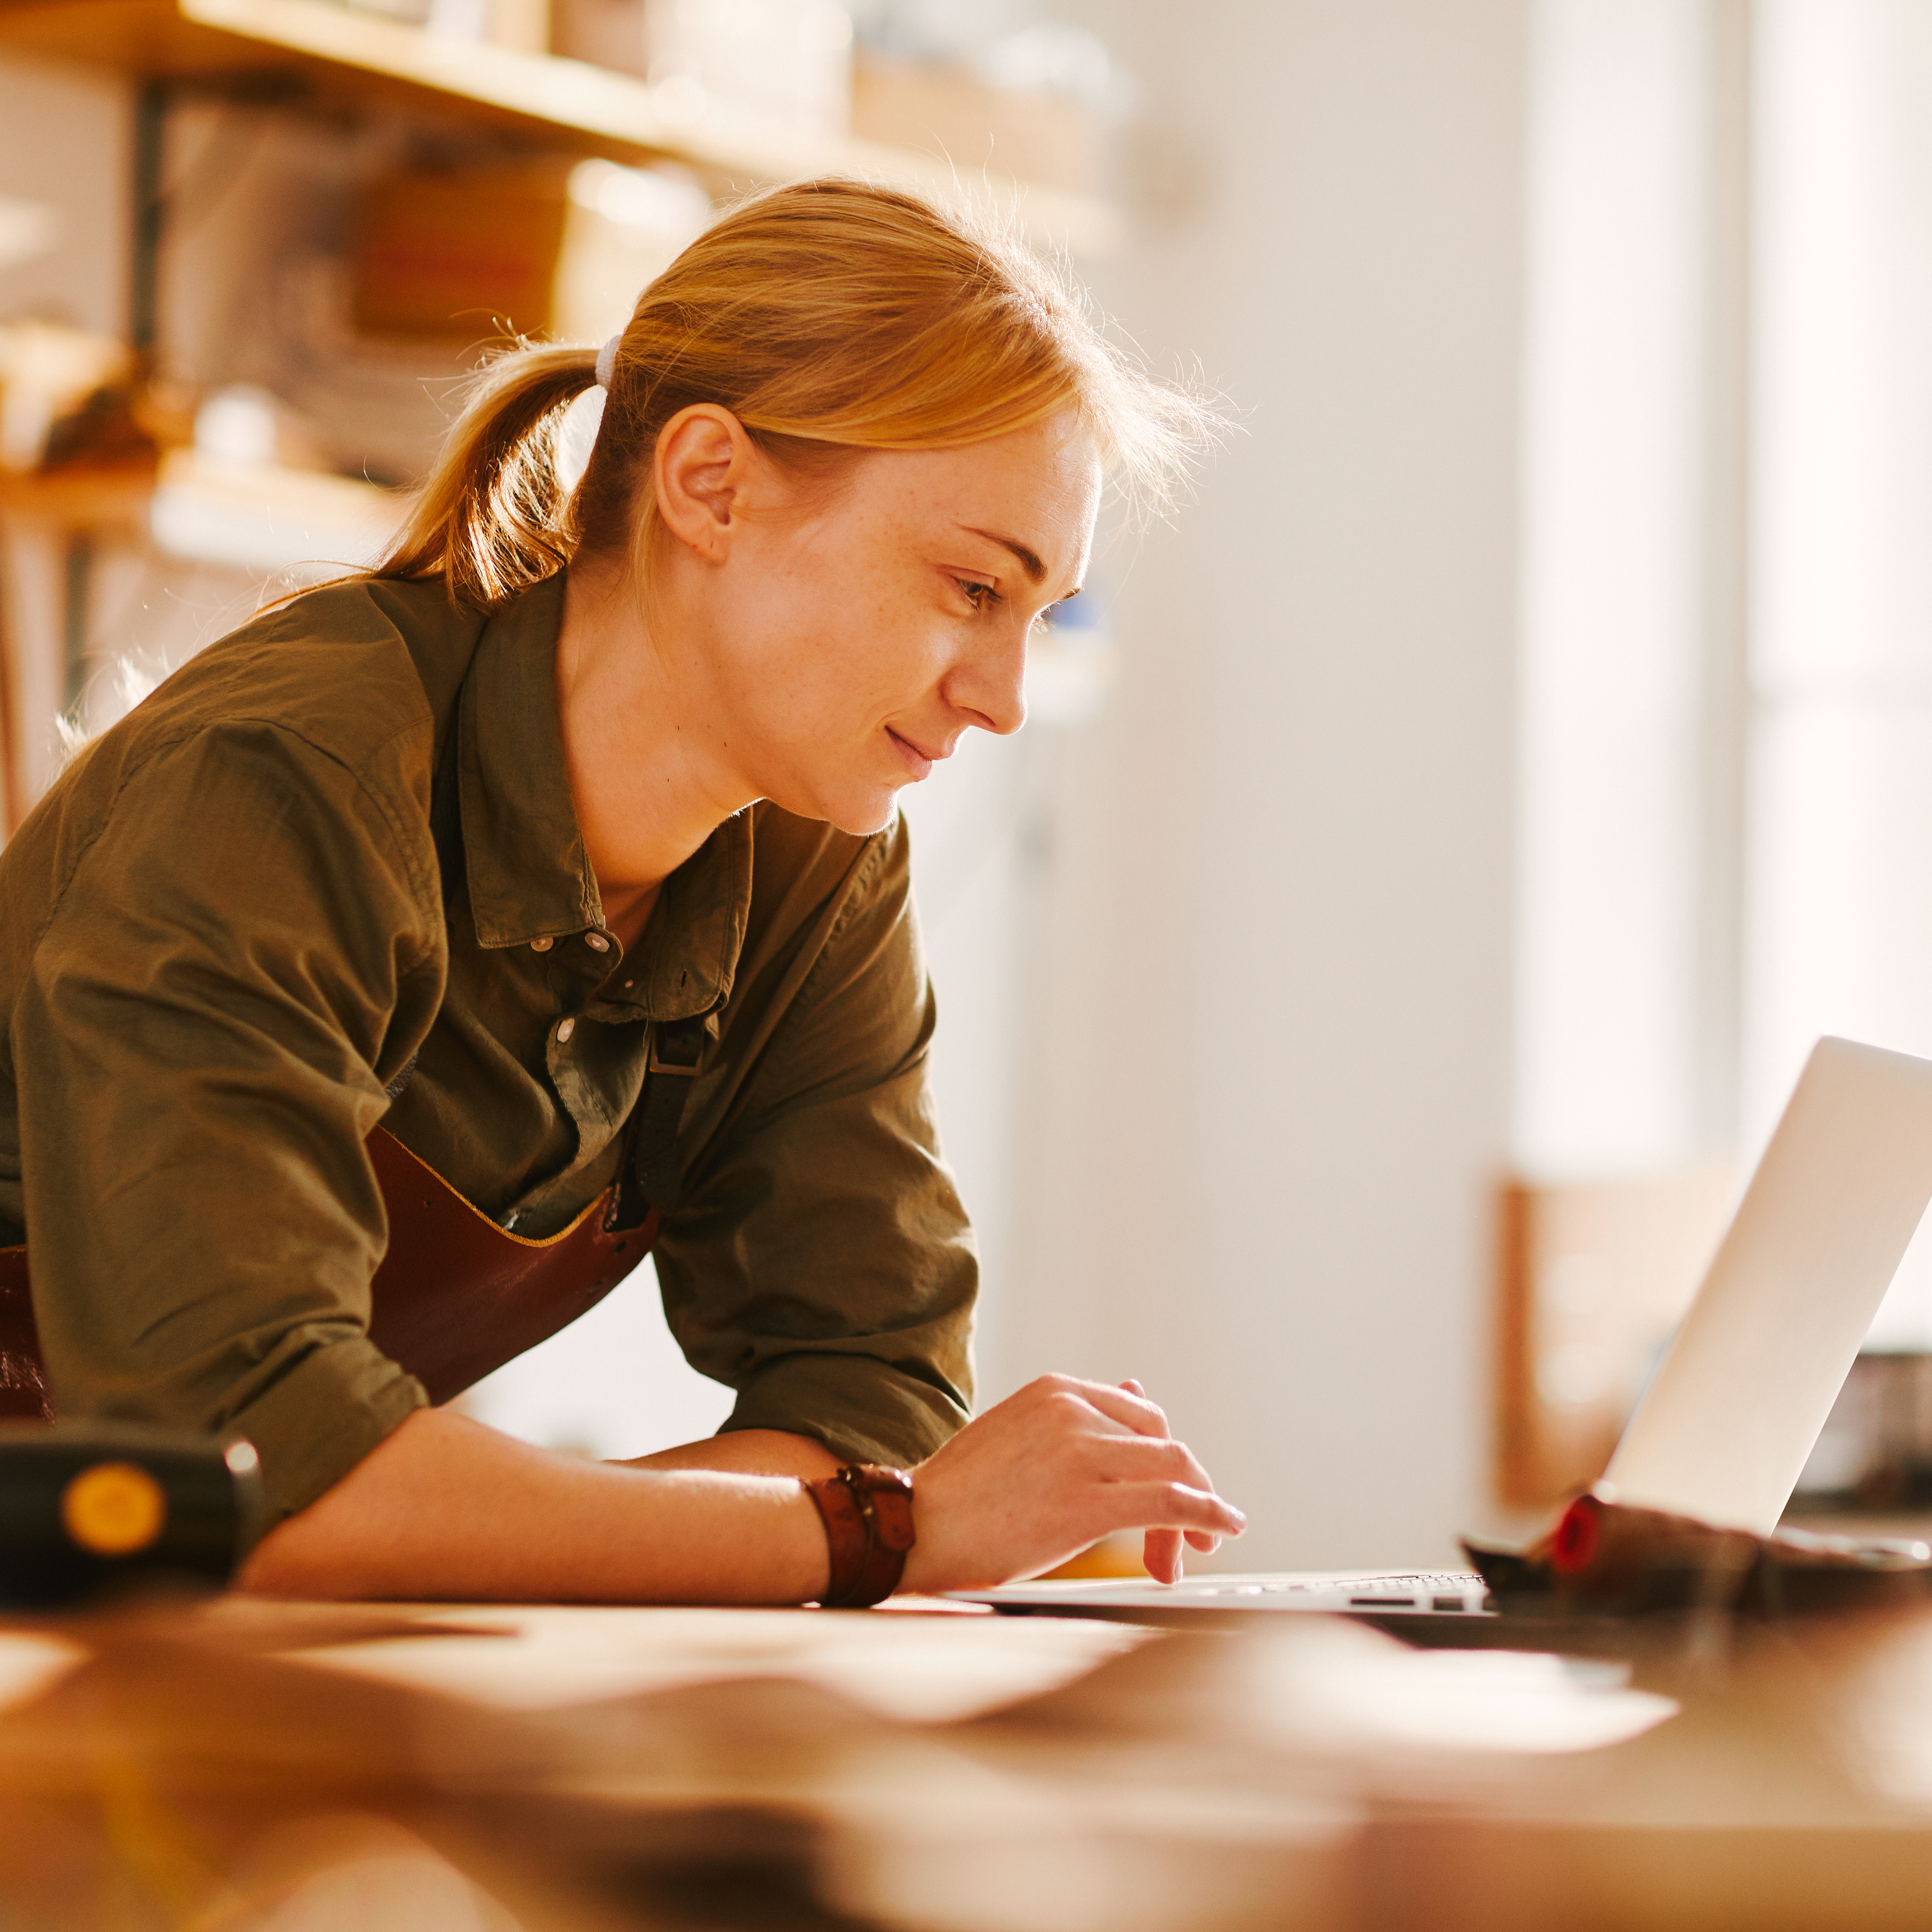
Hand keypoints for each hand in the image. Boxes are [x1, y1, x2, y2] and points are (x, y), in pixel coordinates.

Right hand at [896, 1373, 1243, 1593]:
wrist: (913, 1527)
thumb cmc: (963, 1494)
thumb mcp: (1023, 1433)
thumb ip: (1081, 1417)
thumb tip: (1137, 1387)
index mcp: (1057, 1390)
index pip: (1141, 1415)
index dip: (1165, 1459)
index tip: (1170, 1499)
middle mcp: (1073, 1410)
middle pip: (1164, 1441)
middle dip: (1186, 1487)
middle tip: (1188, 1537)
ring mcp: (1081, 1452)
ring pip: (1175, 1470)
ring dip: (1195, 1513)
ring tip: (1193, 1549)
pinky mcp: (1087, 1501)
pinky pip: (1170, 1503)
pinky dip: (1207, 1515)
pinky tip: (1220, 1530)